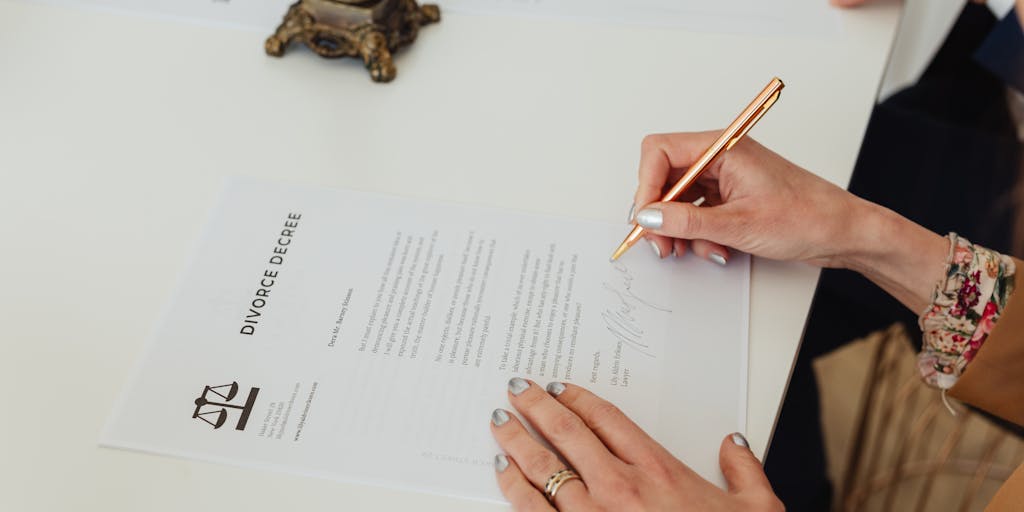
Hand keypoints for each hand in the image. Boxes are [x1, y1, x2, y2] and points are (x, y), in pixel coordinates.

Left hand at [490, 378, 782, 511]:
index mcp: (659, 472)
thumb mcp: (755, 508)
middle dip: (537, 406)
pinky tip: (502, 471)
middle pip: (568, 433)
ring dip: (517, 440)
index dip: (579, 399)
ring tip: (500, 421)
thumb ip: (743, 470)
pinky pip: (534, 510)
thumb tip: (736, 444)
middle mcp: (621, 488)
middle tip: (518, 389)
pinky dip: (514, 487)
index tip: (562, 389)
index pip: (607, 419)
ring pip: (543, 467)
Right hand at [633, 131, 867, 267]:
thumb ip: (687, 222)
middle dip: (659, 213)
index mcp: (723, 148)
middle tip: (661, 243)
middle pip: (664, 177)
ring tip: (692, 249)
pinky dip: (698, 234)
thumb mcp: (739, 224)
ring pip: (678, 199)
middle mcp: (720, 158)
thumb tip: (648, 218)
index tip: (645, 218)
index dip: (646, 185)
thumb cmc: (808, 216)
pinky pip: (696, 213)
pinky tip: (715, 248)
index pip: (660, 151)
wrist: (843, 232)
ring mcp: (725, 178)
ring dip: (679, 229)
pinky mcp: (730, 197)